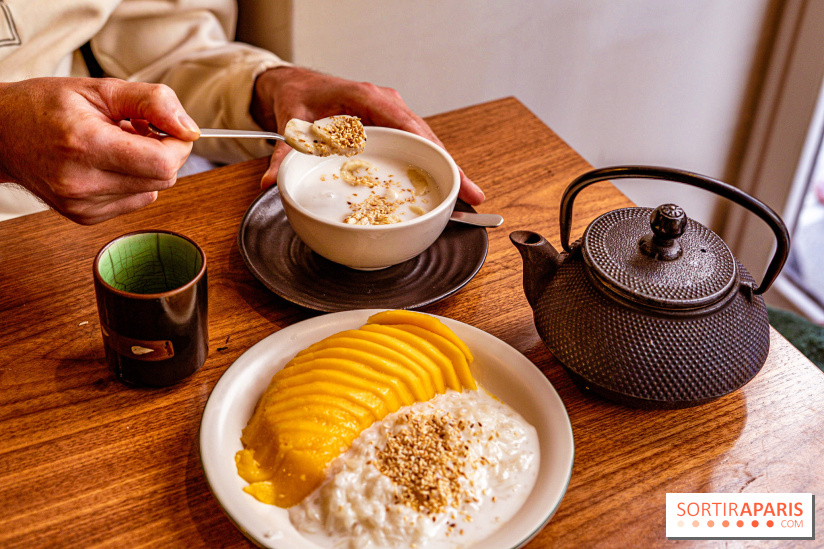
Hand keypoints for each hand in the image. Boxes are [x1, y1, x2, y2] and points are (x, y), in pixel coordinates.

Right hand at [0, 77, 199, 224]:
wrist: (1, 135)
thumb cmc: (45, 106)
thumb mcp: (100, 88)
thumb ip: (153, 102)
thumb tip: (190, 129)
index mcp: (86, 145)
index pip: (163, 162)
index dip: (178, 143)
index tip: (170, 128)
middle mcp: (83, 182)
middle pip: (163, 179)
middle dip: (164, 152)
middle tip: (139, 130)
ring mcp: (83, 205)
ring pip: (152, 191)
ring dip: (147, 167)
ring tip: (118, 145)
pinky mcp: (85, 217)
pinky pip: (135, 201)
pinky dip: (132, 181)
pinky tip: (108, 163)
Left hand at [251, 66, 484, 204]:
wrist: (293, 85)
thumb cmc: (297, 97)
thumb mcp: (289, 123)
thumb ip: (283, 154)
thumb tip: (271, 182)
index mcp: (367, 97)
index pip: (409, 125)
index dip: (434, 150)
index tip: (452, 172)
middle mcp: (385, 104)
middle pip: (427, 137)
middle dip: (451, 166)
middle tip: (473, 195)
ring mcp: (390, 115)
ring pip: (425, 142)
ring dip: (445, 169)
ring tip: (467, 197)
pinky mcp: (388, 126)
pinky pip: (414, 146)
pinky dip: (429, 165)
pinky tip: (442, 187)